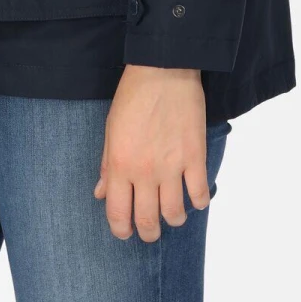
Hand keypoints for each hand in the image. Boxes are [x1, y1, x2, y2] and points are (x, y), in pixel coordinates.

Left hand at [95, 64, 209, 240]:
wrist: (163, 69)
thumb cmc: (132, 96)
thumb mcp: (110, 129)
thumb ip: (105, 165)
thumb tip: (100, 193)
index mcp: (119, 164)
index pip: (117, 214)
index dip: (121, 230)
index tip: (125, 232)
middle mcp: (144, 171)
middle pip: (147, 220)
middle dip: (148, 232)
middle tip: (150, 231)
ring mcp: (172, 166)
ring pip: (175, 214)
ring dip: (173, 219)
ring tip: (172, 214)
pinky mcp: (195, 157)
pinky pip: (200, 194)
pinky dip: (199, 202)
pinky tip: (194, 197)